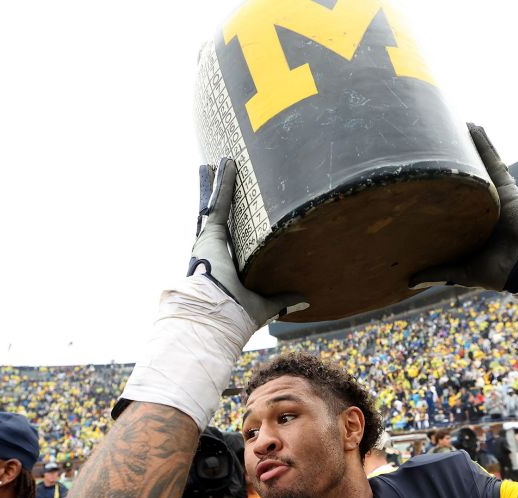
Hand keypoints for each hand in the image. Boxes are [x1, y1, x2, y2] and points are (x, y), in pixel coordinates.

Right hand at [189, 158, 306, 326]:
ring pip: (218, 205)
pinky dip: (223, 182)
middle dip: (224, 198)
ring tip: (226, 163)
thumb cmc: (238, 314)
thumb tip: (306, 299)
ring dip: (222, 184)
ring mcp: (211, 240)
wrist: (221, 314)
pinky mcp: (211, 232)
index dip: (239, 227)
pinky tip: (228, 163)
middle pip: (223, 217)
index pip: (235, 241)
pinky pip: (218, 202)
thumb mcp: (265, 303)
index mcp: (227, 267)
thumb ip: (283, 299)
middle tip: (225, 179)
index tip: (245, 214)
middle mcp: (216, 251)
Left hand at [410, 124, 517, 292]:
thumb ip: (438, 271)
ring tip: (452, 123)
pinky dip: (483, 144)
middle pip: (465, 177)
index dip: (440, 186)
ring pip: (478, 164)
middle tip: (432, 140)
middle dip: (453, 159)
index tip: (421, 174)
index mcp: (471, 222)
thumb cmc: (500, 272)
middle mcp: (482, 206)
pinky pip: (492, 161)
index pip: (452, 199)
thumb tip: (408, 280)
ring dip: (467, 143)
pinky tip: (473, 127)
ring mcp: (494, 195)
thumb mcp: (462, 271)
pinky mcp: (506, 188)